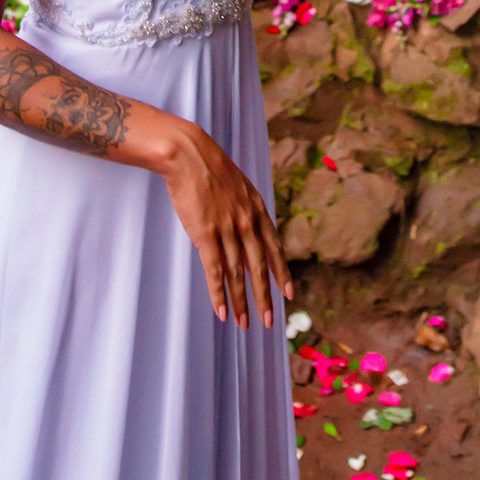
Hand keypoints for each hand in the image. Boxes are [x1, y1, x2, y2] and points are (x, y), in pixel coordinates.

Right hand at [158, 119, 292, 330]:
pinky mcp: (206, 235)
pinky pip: (215, 272)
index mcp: (257, 210)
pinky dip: (219, 294)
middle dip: (265, 297)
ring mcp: (228, 230)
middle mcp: (247, 223)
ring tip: (245, 324)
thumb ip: (247, 212)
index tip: (289, 294)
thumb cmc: (211, 168)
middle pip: (259, 268)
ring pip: (237, 275)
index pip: (274, 248)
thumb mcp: (239, 188)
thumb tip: (249, 235)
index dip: (282, 273)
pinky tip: (223, 312)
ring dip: (242, 302)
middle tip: (269, 321)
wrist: (190, 155)